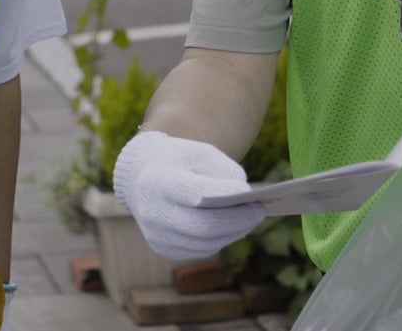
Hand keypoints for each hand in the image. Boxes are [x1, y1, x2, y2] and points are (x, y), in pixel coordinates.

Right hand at [112, 131, 265, 260]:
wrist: (141, 175)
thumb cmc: (178, 160)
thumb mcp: (199, 152)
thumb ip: (223, 170)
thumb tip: (245, 196)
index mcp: (158, 182)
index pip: (195, 194)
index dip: (225, 196)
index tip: (251, 195)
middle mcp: (153, 212)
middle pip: (204, 226)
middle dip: (237, 221)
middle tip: (260, 212)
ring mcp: (156, 235)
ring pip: (205, 243)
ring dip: (233, 232)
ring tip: (251, 219)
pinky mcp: (163, 248)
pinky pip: (199, 249)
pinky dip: (220, 239)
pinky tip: (233, 227)